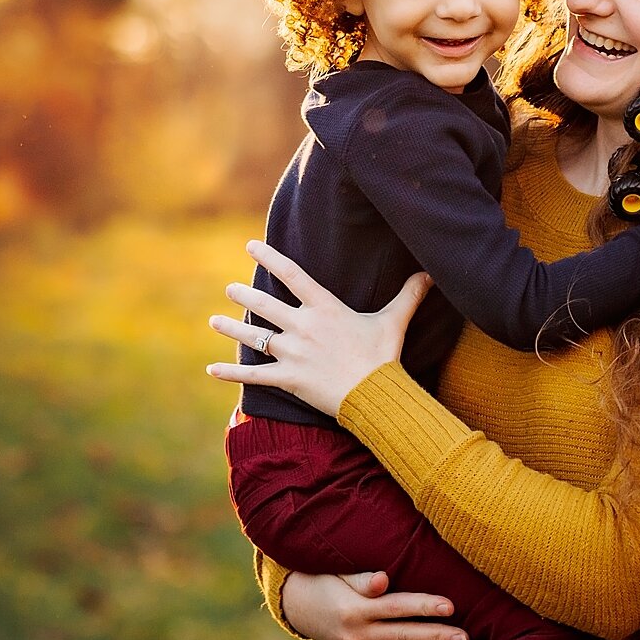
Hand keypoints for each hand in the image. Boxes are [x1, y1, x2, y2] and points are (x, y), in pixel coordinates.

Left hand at [206, 240, 430, 418]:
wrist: (376, 394)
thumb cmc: (383, 356)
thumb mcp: (395, 321)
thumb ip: (408, 295)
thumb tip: (429, 273)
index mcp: (324, 308)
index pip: (291, 274)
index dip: (269, 258)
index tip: (250, 246)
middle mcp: (303, 326)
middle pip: (265, 304)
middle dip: (243, 294)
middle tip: (230, 288)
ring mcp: (292, 353)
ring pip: (254, 336)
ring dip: (231, 328)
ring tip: (213, 321)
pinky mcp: (288, 379)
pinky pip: (253, 375)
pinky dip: (231, 373)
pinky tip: (211, 370)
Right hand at [280, 570, 467, 639]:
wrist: (295, 607)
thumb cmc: (320, 579)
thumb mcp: (336, 573)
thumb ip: (361, 579)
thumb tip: (383, 580)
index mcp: (353, 611)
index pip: (396, 607)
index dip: (424, 606)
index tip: (451, 605)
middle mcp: (358, 635)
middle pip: (405, 635)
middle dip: (438, 635)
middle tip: (467, 636)